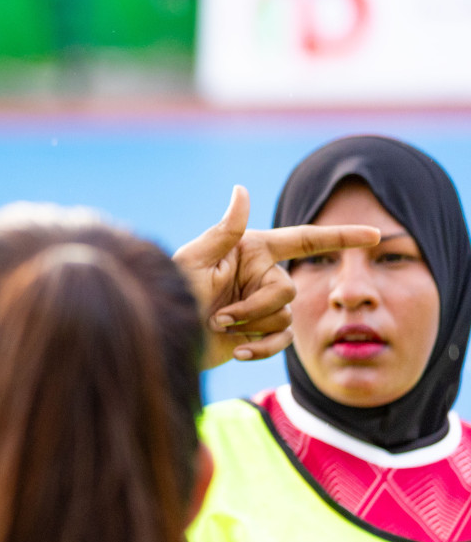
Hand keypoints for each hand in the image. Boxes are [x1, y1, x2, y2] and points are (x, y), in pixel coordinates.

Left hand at [173, 185, 379, 367]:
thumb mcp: (193, 260)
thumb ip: (224, 230)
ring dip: (253, 327)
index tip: (376, 235)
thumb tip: (242, 190)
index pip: (305, 239)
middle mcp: (261, 275)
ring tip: (218, 326)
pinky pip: (281, 342)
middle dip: (257, 307)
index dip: (341, 237)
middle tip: (220, 315)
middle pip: (288, 290)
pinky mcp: (259, 333)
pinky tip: (238, 352)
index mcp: (252, 250)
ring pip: (286, 318)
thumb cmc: (171, 293)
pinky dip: (262, 349)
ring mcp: (261, 305)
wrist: (165, 335)